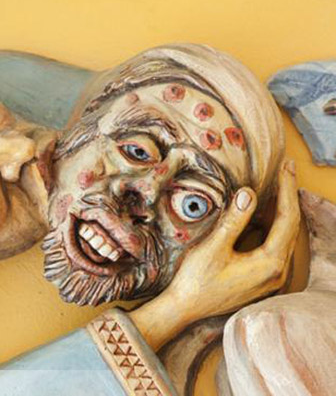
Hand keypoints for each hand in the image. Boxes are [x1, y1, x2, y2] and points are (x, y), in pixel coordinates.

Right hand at [130, 160, 299, 349]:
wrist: (184, 309)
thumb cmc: (196, 280)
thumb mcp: (214, 247)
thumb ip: (234, 220)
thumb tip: (249, 193)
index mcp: (269, 264)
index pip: (287, 219)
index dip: (287, 189)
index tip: (287, 166)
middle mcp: (277, 273)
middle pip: (291, 227)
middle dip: (289, 196)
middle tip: (288, 169)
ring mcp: (272, 279)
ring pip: (285, 237)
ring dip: (283, 211)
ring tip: (280, 187)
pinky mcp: (262, 280)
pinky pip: (276, 246)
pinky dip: (274, 226)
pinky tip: (266, 215)